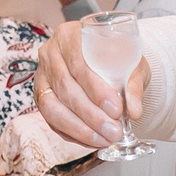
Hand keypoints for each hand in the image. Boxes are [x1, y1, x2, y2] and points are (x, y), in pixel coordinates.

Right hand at [32, 19, 144, 146]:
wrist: (111, 65)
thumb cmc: (118, 60)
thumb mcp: (132, 65)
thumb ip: (133, 84)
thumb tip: (134, 110)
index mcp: (70, 35)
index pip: (78, 63)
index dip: (96, 89)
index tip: (116, 109)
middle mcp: (50, 53)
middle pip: (65, 88)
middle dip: (91, 115)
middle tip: (113, 130)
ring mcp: (42, 77)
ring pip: (53, 107)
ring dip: (81, 129)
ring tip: (104, 139)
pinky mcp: (41, 97)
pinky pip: (52, 121)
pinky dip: (73, 134)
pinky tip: (93, 140)